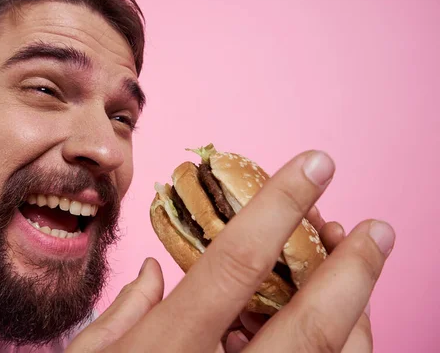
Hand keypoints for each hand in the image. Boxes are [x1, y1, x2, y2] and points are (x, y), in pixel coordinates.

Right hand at [66, 151, 393, 351]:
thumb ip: (119, 314)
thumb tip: (155, 272)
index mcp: (166, 351)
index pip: (237, 262)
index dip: (280, 205)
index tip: (316, 163)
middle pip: (309, 325)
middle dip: (353, 269)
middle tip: (377, 227)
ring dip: (356, 314)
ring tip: (355, 271)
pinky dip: (336, 352)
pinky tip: (326, 325)